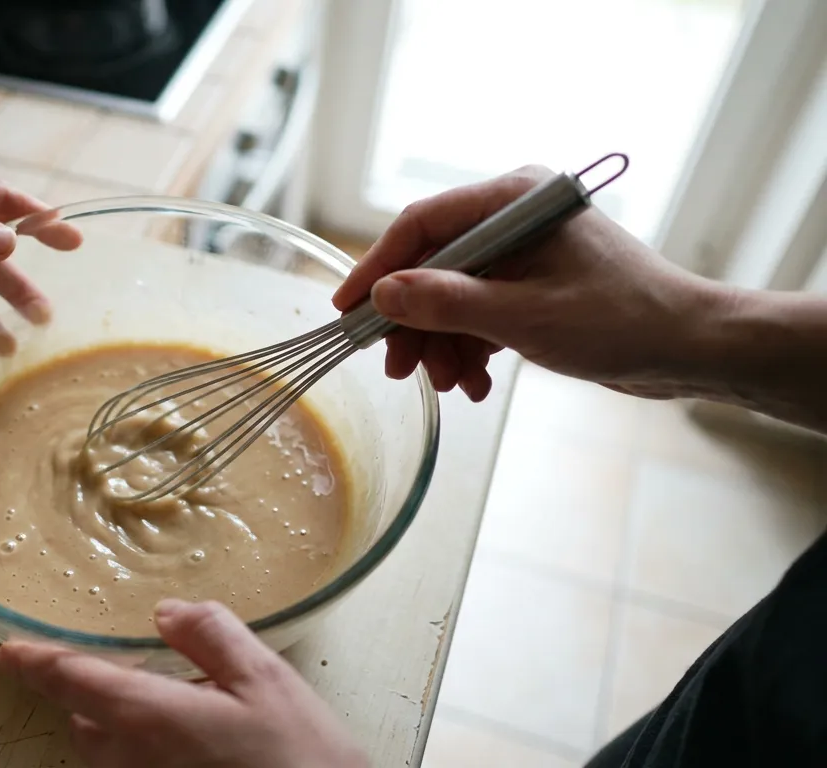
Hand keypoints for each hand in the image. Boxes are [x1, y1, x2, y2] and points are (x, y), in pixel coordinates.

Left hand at [0, 600, 369, 767]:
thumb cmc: (301, 757)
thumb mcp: (266, 678)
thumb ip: (210, 635)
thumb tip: (167, 612)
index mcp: (151, 718)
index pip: (74, 682)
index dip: (37, 663)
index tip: (8, 652)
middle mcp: (134, 762)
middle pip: (88, 721)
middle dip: (102, 695)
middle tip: (146, 674)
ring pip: (109, 753)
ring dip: (125, 727)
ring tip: (181, 711)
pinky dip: (147, 752)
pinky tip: (198, 746)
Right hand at [332, 165, 727, 400]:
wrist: (691, 348)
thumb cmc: (622, 321)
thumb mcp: (524, 317)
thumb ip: (449, 304)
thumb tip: (383, 296)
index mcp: (515, 199)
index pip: (423, 225)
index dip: (377, 268)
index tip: (347, 311)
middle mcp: (514, 217)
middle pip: (433, 264)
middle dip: (414, 321)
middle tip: (398, 369)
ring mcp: (523, 252)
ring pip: (452, 294)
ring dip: (443, 343)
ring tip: (449, 386)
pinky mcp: (533, 284)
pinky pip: (479, 312)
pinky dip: (470, 348)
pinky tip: (473, 385)